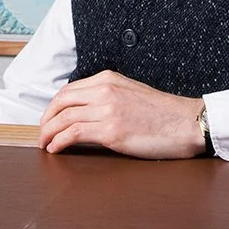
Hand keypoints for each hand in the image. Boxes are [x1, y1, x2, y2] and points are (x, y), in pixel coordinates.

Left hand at [38, 70, 205, 159]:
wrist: (186, 123)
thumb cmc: (163, 113)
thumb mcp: (131, 94)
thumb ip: (108, 97)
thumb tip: (86, 113)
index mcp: (109, 79)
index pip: (69, 90)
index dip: (53, 106)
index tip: (49, 119)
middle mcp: (105, 90)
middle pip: (61, 102)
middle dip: (46, 119)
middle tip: (42, 133)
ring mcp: (108, 110)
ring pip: (63, 117)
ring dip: (48, 133)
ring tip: (45, 144)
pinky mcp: (111, 131)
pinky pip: (74, 134)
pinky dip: (59, 142)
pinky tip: (56, 149)